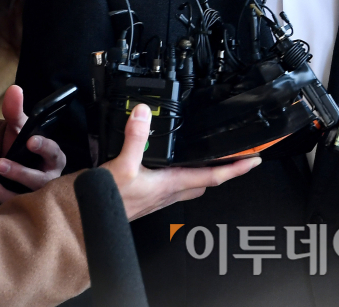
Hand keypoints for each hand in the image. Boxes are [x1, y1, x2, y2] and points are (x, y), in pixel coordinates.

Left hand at [0, 85, 66, 214]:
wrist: (14, 170)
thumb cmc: (23, 149)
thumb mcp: (20, 130)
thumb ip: (16, 111)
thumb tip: (14, 89)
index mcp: (53, 159)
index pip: (54, 153)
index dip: (44, 147)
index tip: (31, 141)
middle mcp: (46, 181)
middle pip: (37, 181)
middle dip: (19, 173)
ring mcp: (32, 198)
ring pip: (20, 199)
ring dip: (0, 189)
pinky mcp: (16, 210)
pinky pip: (3, 212)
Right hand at [103, 103, 260, 219]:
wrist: (84, 224)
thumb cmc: (105, 204)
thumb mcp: (122, 166)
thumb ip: (136, 138)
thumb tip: (145, 114)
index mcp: (170, 184)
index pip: (214, 176)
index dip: (237, 168)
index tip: (255, 160)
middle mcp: (168, 193)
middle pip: (205, 182)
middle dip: (222, 171)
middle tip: (235, 158)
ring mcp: (157, 197)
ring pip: (188, 185)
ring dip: (201, 172)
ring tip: (208, 157)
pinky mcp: (145, 197)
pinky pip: (170, 185)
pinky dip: (177, 173)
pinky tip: (168, 164)